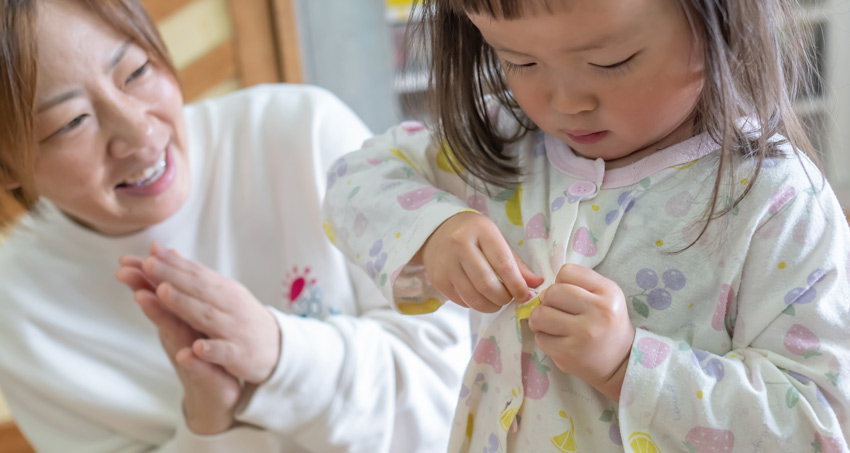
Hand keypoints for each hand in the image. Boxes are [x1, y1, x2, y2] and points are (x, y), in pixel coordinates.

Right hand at [115, 257, 240, 434]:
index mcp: (178, 320)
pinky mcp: (205, 375)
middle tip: (124, 271)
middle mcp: (178, 336)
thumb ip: (178, 298)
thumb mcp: (189, 322)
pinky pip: (198, 367)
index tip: (126, 258)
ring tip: (144, 298)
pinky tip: (187, 353)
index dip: (144, 276)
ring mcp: (188, 356)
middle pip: (158, 310)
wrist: (218, 393)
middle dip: (142, 288)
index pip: (159, 295)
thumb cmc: (203, 354)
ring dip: (159, 316)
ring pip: (173, 334)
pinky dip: (193, 360)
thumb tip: (167, 264)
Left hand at [135, 242, 280, 383]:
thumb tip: (159, 250)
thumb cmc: (239, 315)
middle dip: (172, 276)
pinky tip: (196, 348)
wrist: (277, 346)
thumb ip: (190, 274)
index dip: (172, 263)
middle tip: (149, 264)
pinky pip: (224, 351)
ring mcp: (234, 329)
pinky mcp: (239, 355)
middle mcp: (228, 305)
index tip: (149, 253)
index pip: (194, 273)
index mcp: (222, 289)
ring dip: (185, 304)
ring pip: (207, 316)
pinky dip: (211, 349)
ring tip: (162, 293)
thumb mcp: (218, 292)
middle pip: (197, 289)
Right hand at [420, 212, 542, 312]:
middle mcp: (460, 245)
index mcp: (481, 231)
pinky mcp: (438, 279)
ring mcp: (446, 263)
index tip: (525, 295)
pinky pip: (462, 301)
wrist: (437, 232)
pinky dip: (475, 304)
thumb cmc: (474, 236)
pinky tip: (479, 295)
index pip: (503, 264)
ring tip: (496, 300)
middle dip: (503, 298)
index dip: (517, 285)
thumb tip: (537, 284)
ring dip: (491, 306)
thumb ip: (517, 263)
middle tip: (509, 298)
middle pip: (487, 284)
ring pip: (474, 297)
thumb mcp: (497, 240)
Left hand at [527, 263, 634, 400]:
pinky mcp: (570, 354)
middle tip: (555, 311)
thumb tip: (542, 292)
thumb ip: (578, 285)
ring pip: (540, 315)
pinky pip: (540, 338)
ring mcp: (584, 334)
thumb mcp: (605, 296)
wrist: (621, 362)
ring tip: (549, 324)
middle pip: (552, 292)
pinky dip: (543, 338)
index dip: (560, 282)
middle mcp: (599, 311)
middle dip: (547, 301)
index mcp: (608, 291)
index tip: (566, 296)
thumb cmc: (607, 324)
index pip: (567, 272)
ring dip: (539, 319)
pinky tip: (556, 340)